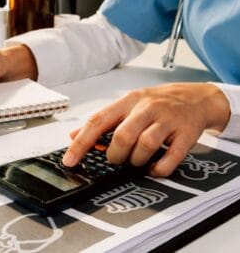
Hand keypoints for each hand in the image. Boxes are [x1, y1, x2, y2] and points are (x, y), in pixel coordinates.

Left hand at [62, 82, 229, 176]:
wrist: (195, 97)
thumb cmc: (157, 103)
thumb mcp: (128, 105)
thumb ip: (102, 121)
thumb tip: (73, 135)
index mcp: (128, 101)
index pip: (99, 120)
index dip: (82, 142)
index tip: (70, 160)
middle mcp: (147, 108)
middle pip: (123, 135)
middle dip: (115, 155)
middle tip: (116, 159)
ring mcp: (167, 120)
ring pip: (146, 144)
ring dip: (136, 161)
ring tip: (136, 161)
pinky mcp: (186, 133)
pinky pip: (172, 156)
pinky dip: (160, 168)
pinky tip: (154, 167)